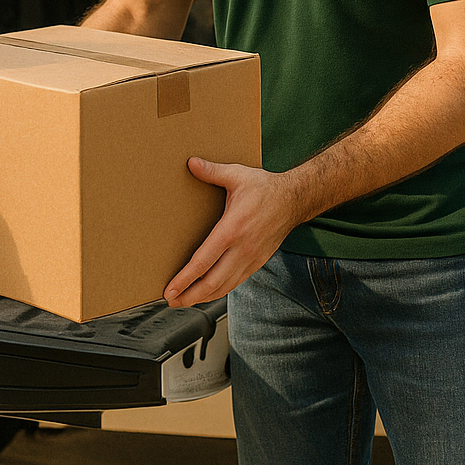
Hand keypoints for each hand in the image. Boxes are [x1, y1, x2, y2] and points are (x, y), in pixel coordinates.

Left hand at [164, 158, 303, 307]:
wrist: (294, 200)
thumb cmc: (264, 187)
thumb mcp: (237, 175)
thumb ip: (212, 171)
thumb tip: (190, 163)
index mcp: (232, 229)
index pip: (203, 262)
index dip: (184, 279)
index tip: (169, 289)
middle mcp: (242, 249)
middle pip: (211, 282)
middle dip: (188, 295)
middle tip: (170, 301)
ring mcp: (251, 258)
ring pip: (224, 287)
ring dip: (202, 297)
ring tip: (183, 301)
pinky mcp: (257, 262)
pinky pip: (235, 282)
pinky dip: (219, 291)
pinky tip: (207, 293)